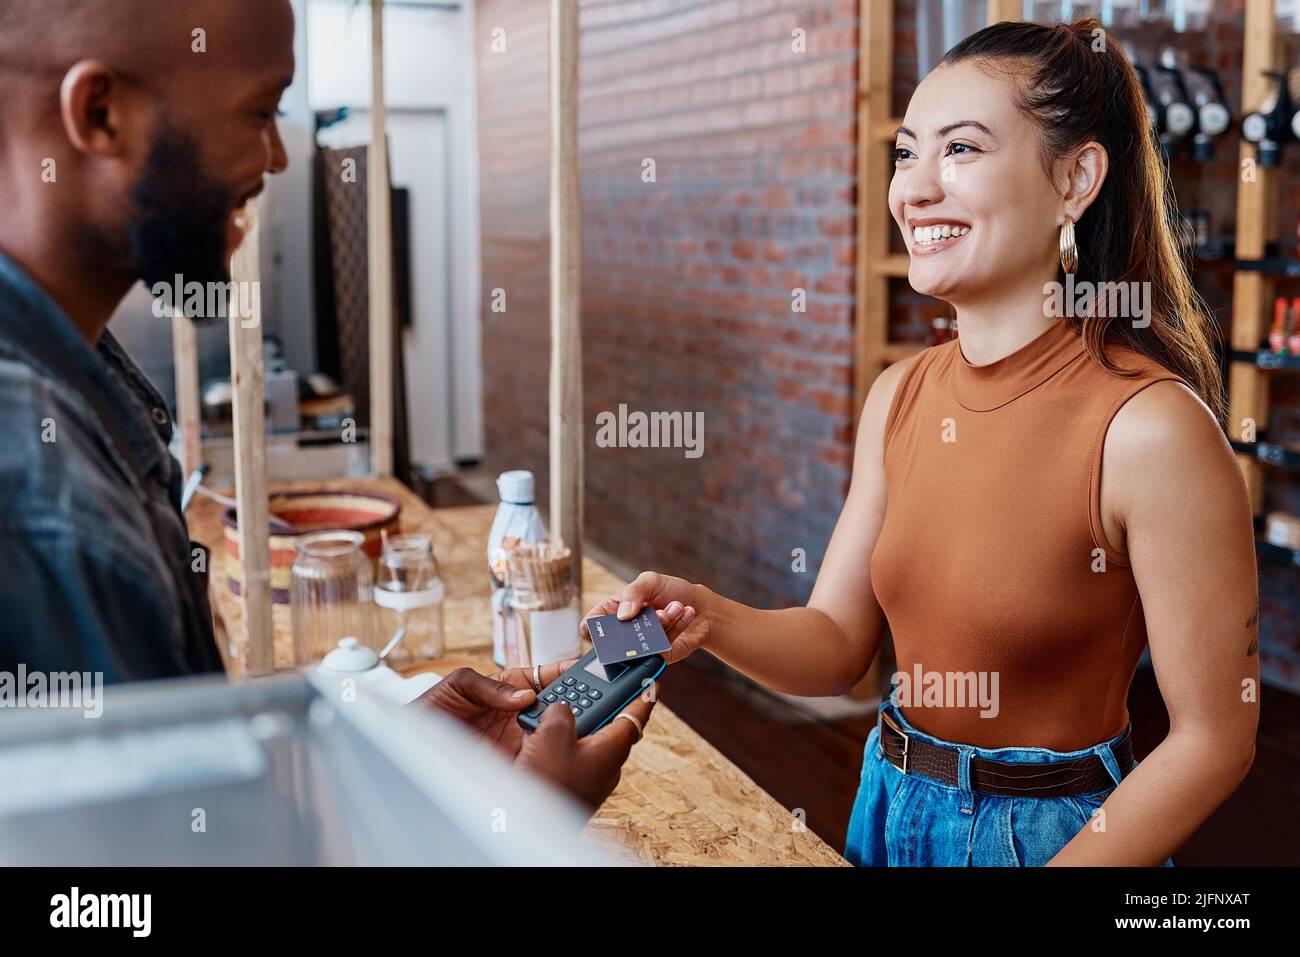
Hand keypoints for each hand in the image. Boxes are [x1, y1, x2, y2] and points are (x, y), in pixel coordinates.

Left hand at [413, 660, 577, 758]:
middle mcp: (517, 715)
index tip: (586, 670)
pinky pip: (537, 759)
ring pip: (552, 734)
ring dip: (567, 730)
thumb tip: (525, 696)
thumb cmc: (428, 712)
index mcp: (508, 690)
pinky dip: (550, 757)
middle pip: (556, 706)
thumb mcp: (456, 685)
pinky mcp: (513, 763)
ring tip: (580, 727)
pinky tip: (558, 754)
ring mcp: (517, 740)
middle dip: (576, 702)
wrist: (407, 750)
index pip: (544, 678)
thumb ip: (490, 686)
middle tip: (594, 702)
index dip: (565, 673)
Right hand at [515, 678, 657, 810]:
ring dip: (575, 722)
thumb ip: (561, 712)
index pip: (636, 716)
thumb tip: (559, 711)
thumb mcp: (552, 735)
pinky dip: (562, 741)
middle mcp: (607, 764)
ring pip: (588, 740)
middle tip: (593, 685)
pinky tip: (541, 737)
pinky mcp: (576, 785)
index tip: (653, 682)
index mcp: (612, 748)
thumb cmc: (548, 786)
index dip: (644, 696)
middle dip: (600, 703)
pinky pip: (574, 755)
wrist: (532, 827)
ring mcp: (592, 777)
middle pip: (610, 724)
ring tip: (554, 709)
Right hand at [580, 571, 709, 664]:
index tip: (608, 621)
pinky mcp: (658, 657)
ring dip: (663, 622)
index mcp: (613, 611)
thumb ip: (633, 592)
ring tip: (676, 606)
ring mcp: (640, 647)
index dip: (592, 627)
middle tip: (658, 610)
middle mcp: (624, 632)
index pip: (591, 625)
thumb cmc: (672, 592)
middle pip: (615, 638)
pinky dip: (675, 627)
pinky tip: (685, 612)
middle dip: (638, 622)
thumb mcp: (650, 581)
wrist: (702, 608)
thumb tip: (621, 615)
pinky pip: (661, 647)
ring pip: (641, 643)